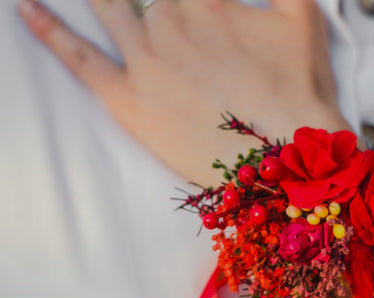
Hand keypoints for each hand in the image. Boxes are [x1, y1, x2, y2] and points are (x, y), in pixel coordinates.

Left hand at [18, 0, 349, 182]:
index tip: (193, 7)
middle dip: (161, 6)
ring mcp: (146, 59)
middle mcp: (170, 18)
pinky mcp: (131, 101)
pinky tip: (27, 8)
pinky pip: (80, 59)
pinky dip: (49, 31)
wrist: (289, 163)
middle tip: (178, 32)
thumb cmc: (300, 95)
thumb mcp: (304, 18)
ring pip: (111, 8)